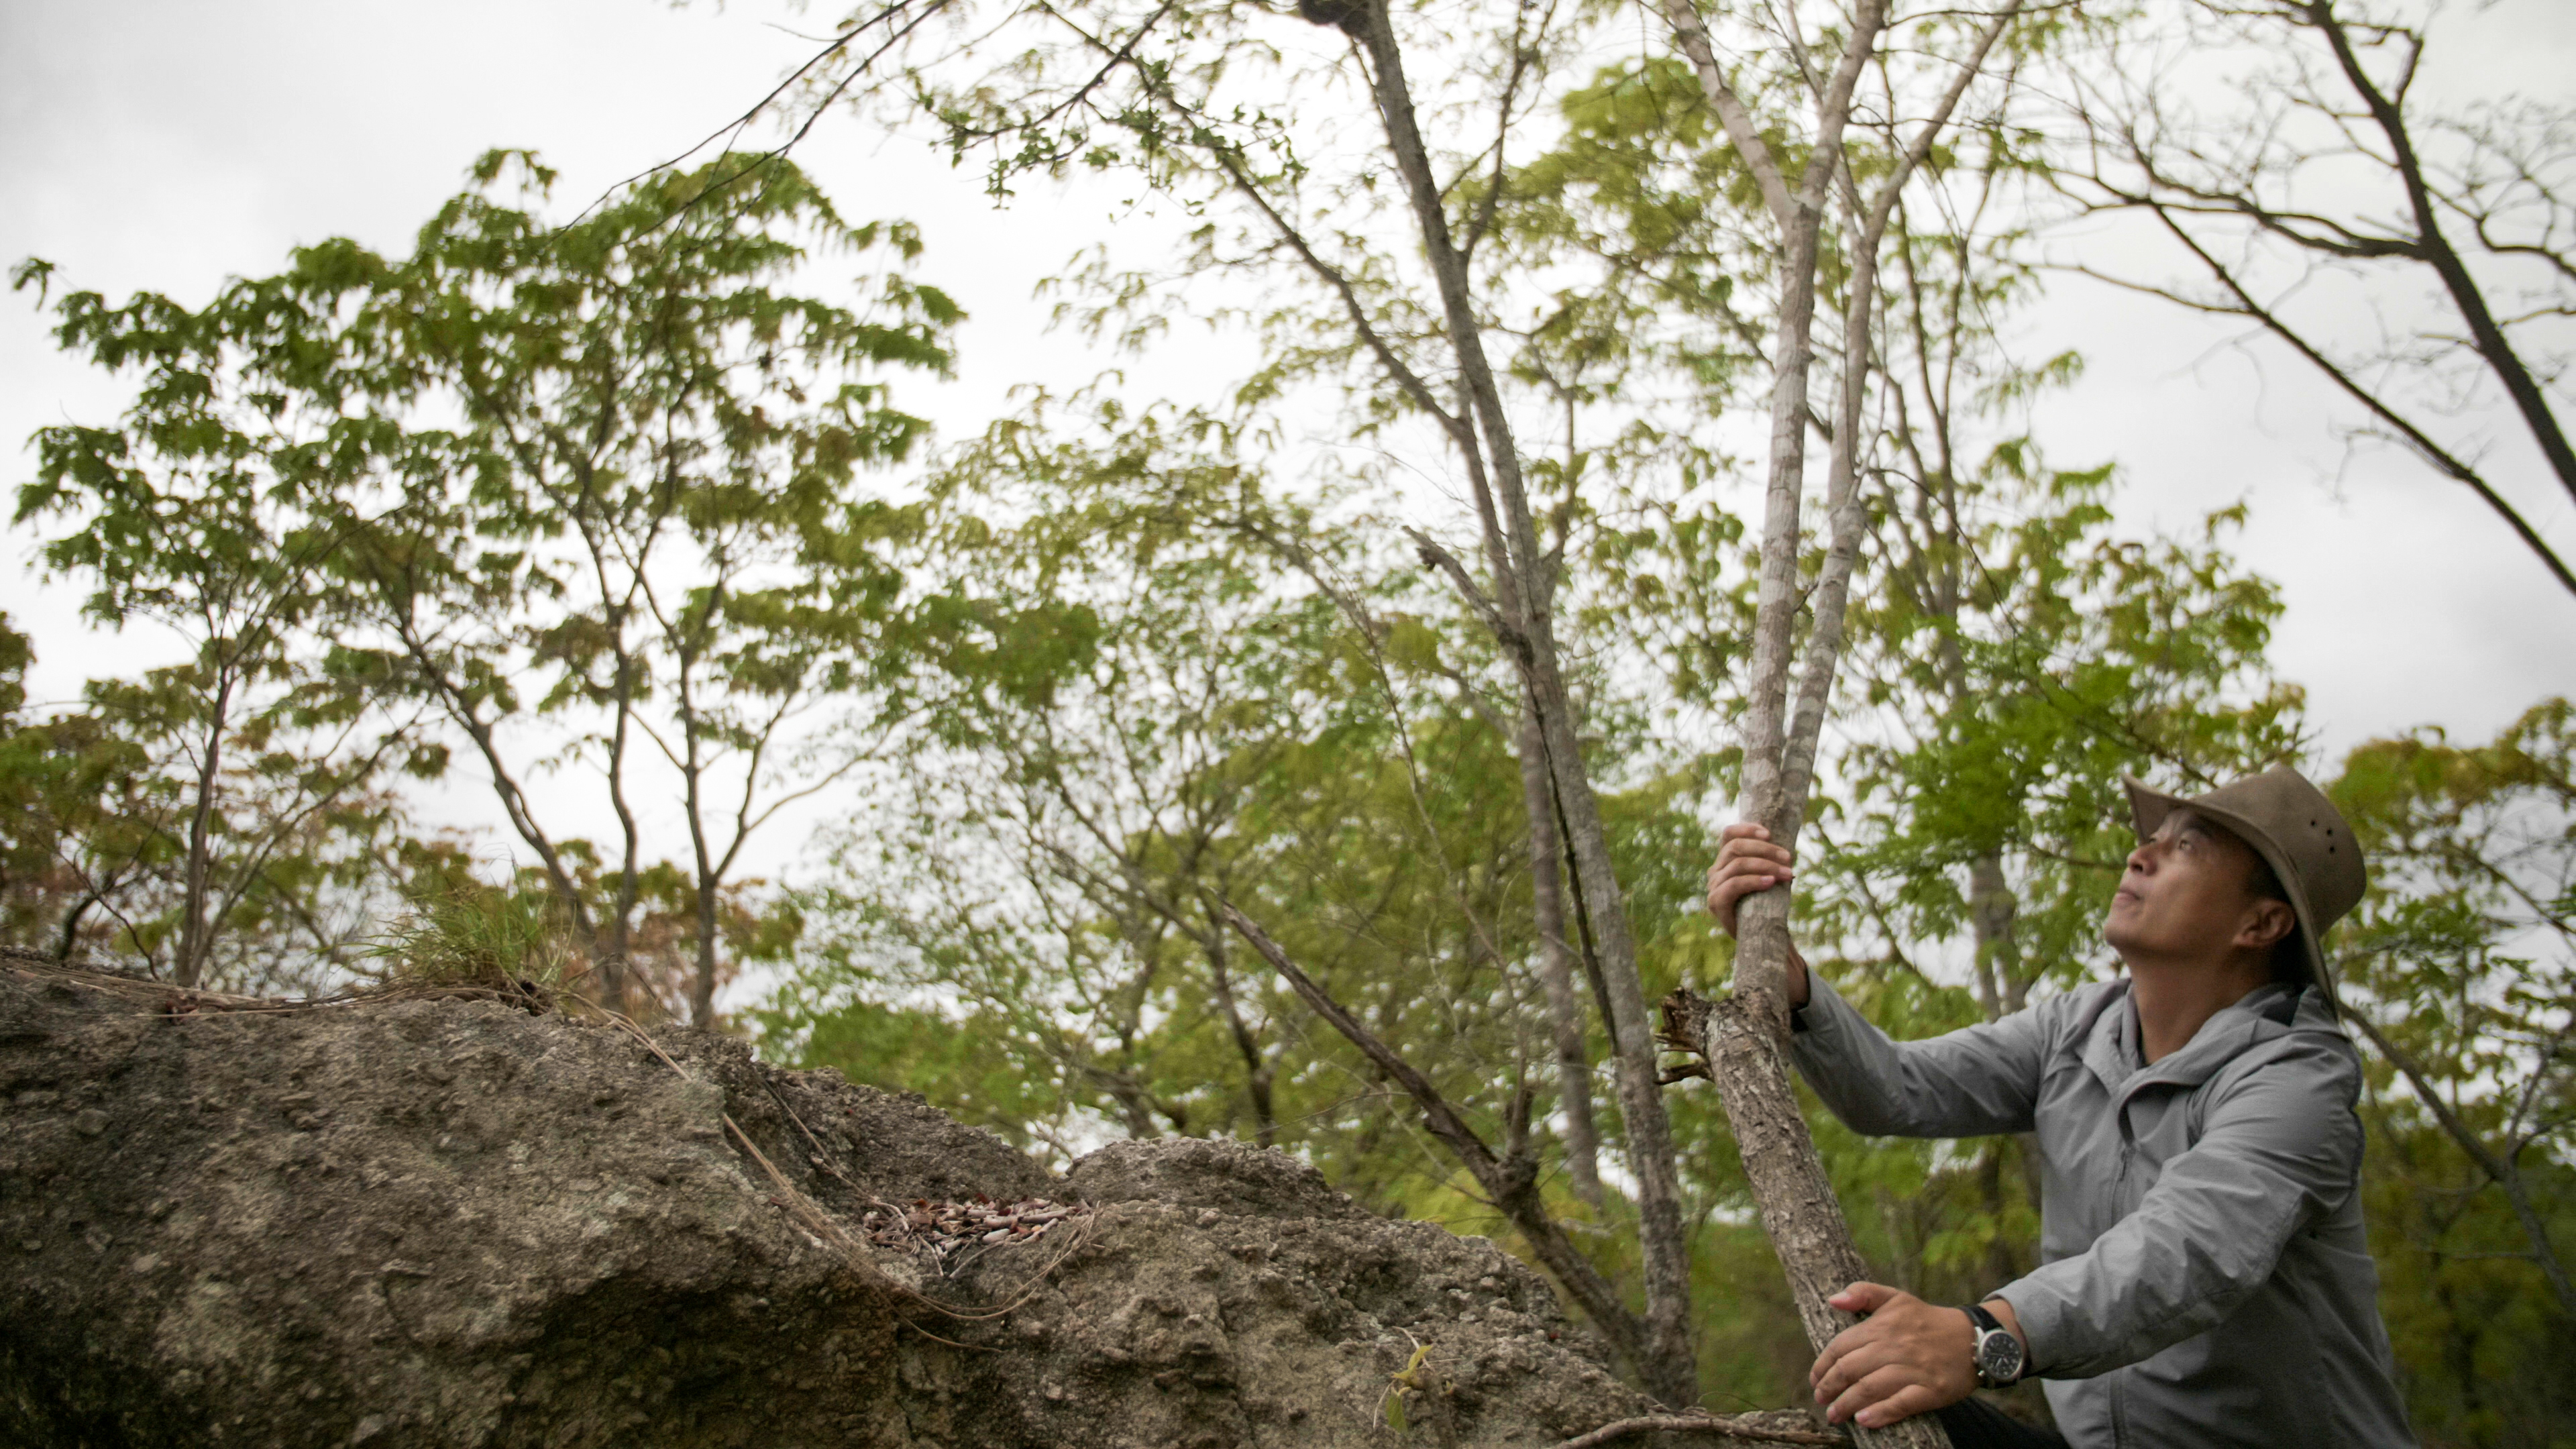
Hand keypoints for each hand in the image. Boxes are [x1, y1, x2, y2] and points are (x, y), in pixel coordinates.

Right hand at [1704, 823, 1793, 937]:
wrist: (1761, 937)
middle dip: (1765, 850)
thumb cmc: (1766, 904)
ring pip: (1738, 864)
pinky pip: (1734, 884)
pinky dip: (1755, 881)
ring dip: (1767, 866)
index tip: (1769, 834)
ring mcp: (1713, 887)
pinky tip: (1771, 882)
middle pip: (1735, 847)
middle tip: (1788, 858)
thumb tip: (1785, 847)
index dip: (1747, 829)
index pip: (1728, 834)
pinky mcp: (1716, 903)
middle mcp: (1716, 871)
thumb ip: (1768, 860)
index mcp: (1725, 860)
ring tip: (1788, 874)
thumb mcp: (1767, 876)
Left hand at [1809, 1282, 1979, 1429]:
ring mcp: (1914, 1369)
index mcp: (1882, 1326)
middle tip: (1820, 1400)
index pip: (1840, 1346)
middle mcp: (1895, 1347)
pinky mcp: (1932, 1390)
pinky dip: (1881, 1413)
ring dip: (1847, 1404)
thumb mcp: (1896, 1298)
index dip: (1822, 1365)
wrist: (1973, 1340)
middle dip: (1829, 1387)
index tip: (1814, 1380)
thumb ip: (1863, 1293)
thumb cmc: (1927, 1320)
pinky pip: (1902, 1403)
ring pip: (1870, 1388)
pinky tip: (1864, 1420)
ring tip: (1834, 1415)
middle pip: (1850, 1369)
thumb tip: (1832, 1300)